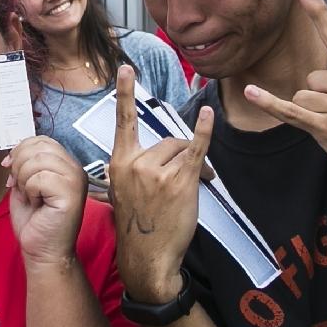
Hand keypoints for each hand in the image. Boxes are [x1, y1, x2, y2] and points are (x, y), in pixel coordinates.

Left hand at [5, 136, 86, 269]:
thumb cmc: (36, 223)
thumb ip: (25, 165)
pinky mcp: (71, 194)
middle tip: (19, 186)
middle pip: (39, 147)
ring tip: (31, 197)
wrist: (43, 252)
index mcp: (66, 165)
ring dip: (24, 180)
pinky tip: (38, 204)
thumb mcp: (26, 185)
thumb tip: (14, 152)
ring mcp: (76, 180)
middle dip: (19, 164)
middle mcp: (75, 169)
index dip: (21, 150)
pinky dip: (30, 191)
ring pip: (38, 161)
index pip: (42, 140)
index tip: (10, 169)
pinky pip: (40, 179)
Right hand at [106, 65, 211, 299]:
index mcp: (118, 163)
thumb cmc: (138, 226)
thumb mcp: (125, 192)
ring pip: (182, 150)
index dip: (124, 93)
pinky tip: (208, 114)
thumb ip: (136, 167)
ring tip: (192, 189)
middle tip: (185, 181)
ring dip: (192, 165)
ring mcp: (158, 171)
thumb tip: (164, 152)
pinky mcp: (180, 180)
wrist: (147, 257)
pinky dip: (204, 130)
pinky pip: (196, 148)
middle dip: (179, 157)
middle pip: (166, 141)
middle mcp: (136, 163)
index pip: (123, 122)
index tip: (125, 69)